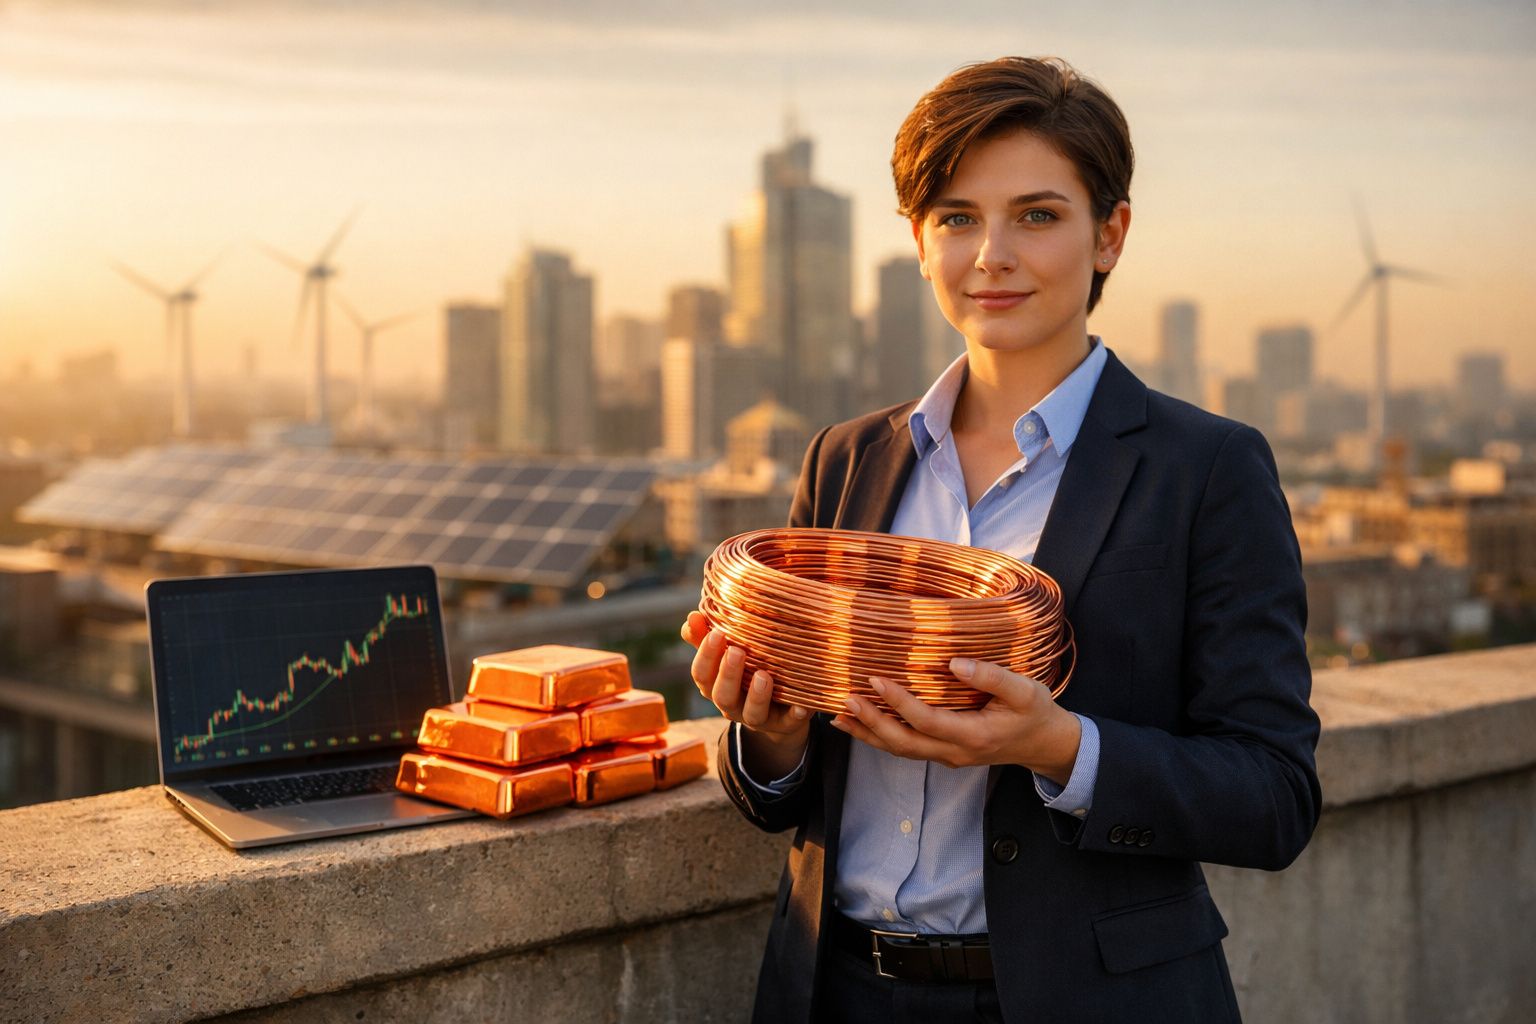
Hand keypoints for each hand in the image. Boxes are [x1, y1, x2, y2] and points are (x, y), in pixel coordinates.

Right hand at [681, 610, 810, 778]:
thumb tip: (693, 616)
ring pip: (751, 714)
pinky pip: (788, 723)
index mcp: (715, 686)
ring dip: (756, 696)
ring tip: (763, 676)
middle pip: (723, 696)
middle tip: (737, 651)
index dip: (706, 656)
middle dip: (729, 675)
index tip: (716, 633)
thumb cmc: (746, 672)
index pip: (701, 675)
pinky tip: (801, 706)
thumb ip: (707, 638)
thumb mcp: (726, 656)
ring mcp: (758, 717)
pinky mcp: (784, 724)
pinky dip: (794, 715)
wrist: (778, 711)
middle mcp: (733, 705)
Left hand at [830, 657, 1080, 783]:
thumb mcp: (1025, 691)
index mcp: (973, 735)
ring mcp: (947, 757)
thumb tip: (954, 663)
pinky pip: (906, 748)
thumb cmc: (1035, 712)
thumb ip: (992, 677)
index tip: (875, 679)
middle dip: (871, 723)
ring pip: (900, 750)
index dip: (898, 702)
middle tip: (845, 700)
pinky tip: (860, 723)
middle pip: (904, 743)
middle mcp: (954, 752)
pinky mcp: (943, 753)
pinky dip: (880, 737)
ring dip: (868, 734)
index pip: (926, 720)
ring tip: (838, 716)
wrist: (1044, 744)